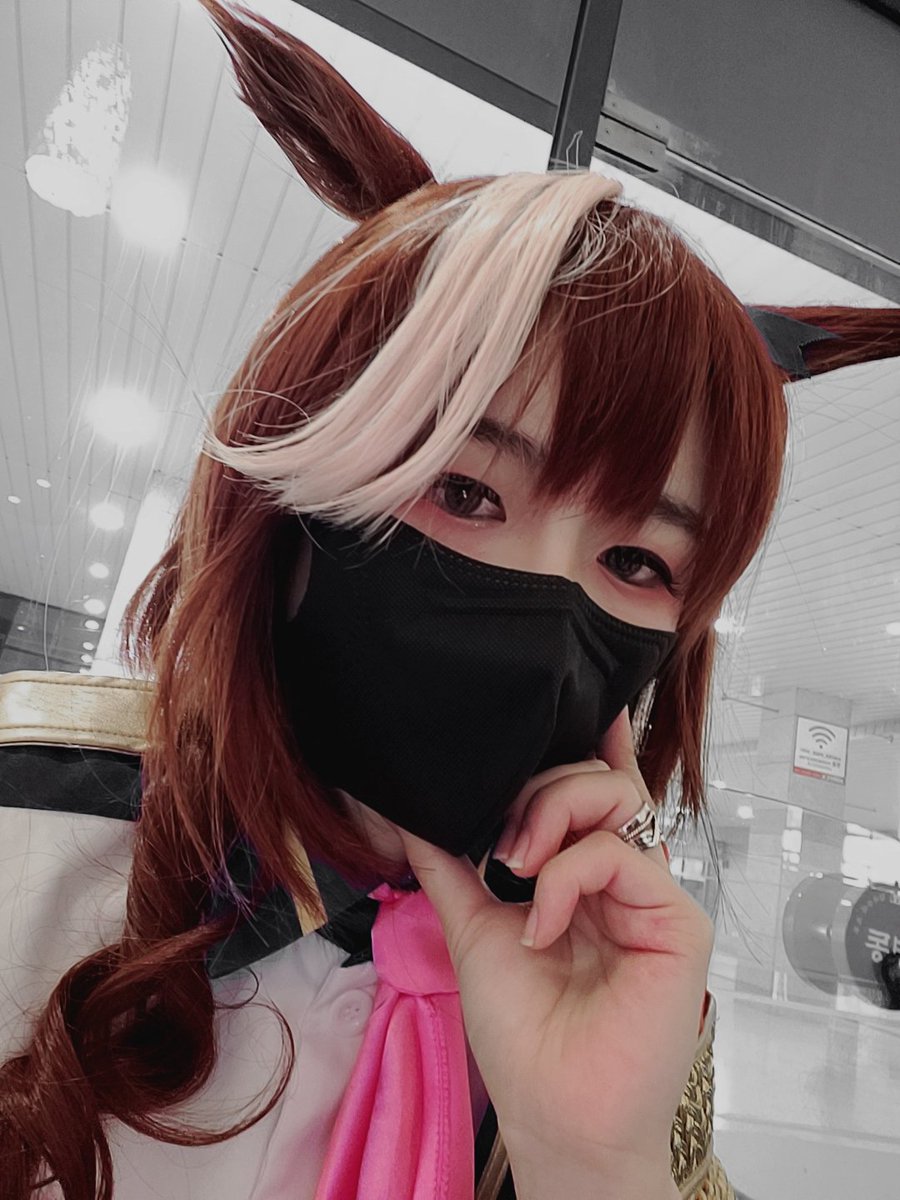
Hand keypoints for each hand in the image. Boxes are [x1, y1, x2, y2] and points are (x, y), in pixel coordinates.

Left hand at [398, 710, 712, 1199]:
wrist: (554, 1114)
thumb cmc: (522, 1033)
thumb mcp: (471, 928)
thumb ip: (448, 863)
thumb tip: (401, 809)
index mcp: (583, 875)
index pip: (596, 792)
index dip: (593, 743)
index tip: (581, 700)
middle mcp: (623, 877)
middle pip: (600, 781)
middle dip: (542, 786)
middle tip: (502, 843)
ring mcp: (652, 896)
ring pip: (617, 800)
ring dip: (553, 812)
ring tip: (515, 865)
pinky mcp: (678, 921)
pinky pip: (621, 856)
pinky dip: (567, 876)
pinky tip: (540, 923)